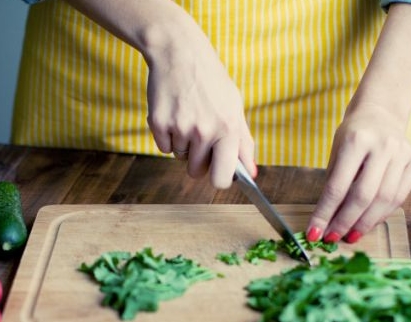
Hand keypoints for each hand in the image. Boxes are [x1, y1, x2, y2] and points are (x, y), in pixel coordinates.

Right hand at [144, 39, 255, 187]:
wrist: (179, 53)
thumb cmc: (211, 81)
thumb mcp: (235, 106)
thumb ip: (244, 142)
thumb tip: (251, 172)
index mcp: (229, 128)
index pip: (222, 178)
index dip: (218, 179)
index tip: (216, 172)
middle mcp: (205, 131)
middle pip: (196, 172)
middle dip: (197, 161)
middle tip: (199, 138)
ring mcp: (180, 128)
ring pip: (179, 157)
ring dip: (183, 144)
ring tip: (187, 116)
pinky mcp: (159, 124)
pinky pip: (163, 147)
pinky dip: (167, 136)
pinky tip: (174, 113)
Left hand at [307, 103, 410, 242]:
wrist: (380, 112)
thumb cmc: (353, 135)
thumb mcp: (336, 152)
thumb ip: (334, 183)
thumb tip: (326, 222)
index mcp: (356, 140)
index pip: (337, 186)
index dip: (325, 213)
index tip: (314, 232)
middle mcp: (383, 146)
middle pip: (364, 196)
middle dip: (345, 222)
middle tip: (333, 238)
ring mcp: (402, 154)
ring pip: (384, 200)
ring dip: (365, 223)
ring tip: (351, 235)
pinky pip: (399, 197)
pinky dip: (382, 214)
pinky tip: (369, 222)